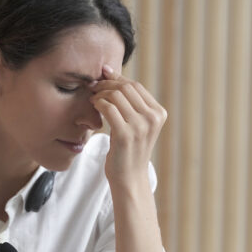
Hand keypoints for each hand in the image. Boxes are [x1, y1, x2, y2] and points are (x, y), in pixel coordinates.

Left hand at [89, 65, 166, 186]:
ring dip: (100, 93)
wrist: (129, 178)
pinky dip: (98, 103)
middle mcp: (153, 118)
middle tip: (93, 87)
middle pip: (126, 87)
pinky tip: (93, 106)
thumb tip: (109, 73)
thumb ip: (130, 103)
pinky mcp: (125, 135)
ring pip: (116, 95)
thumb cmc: (129, 150)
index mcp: (159, 113)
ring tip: (92, 98)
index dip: (117, 78)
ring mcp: (140, 127)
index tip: (102, 75)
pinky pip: (108, 108)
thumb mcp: (137, 125)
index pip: (136, 86)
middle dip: (106, 84)